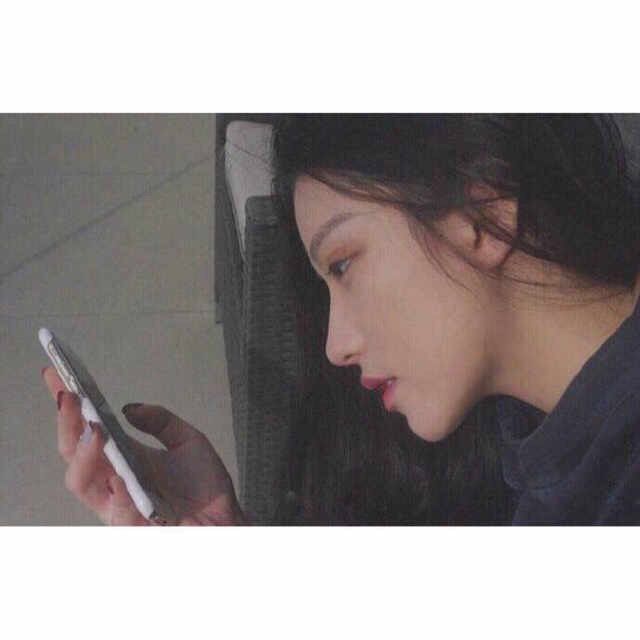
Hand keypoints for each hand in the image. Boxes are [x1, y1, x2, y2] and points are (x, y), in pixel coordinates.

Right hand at [42, 366, 245, 525]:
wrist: (225, 520)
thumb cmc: (204, 486)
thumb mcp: (187, 440)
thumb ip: (160, 421)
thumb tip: (128, 408)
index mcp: (121, 458)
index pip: (84, 429)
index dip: (68, 405)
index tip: (55, 374)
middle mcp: (111, 480)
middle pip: (72, 452)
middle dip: (67, 422)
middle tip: (70, 395)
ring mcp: (117, 503)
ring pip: (81, 480)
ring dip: (84, 452)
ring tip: (95, 428)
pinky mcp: (132, 525)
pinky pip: (117, 508)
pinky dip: (116, 489)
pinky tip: (118, 473)